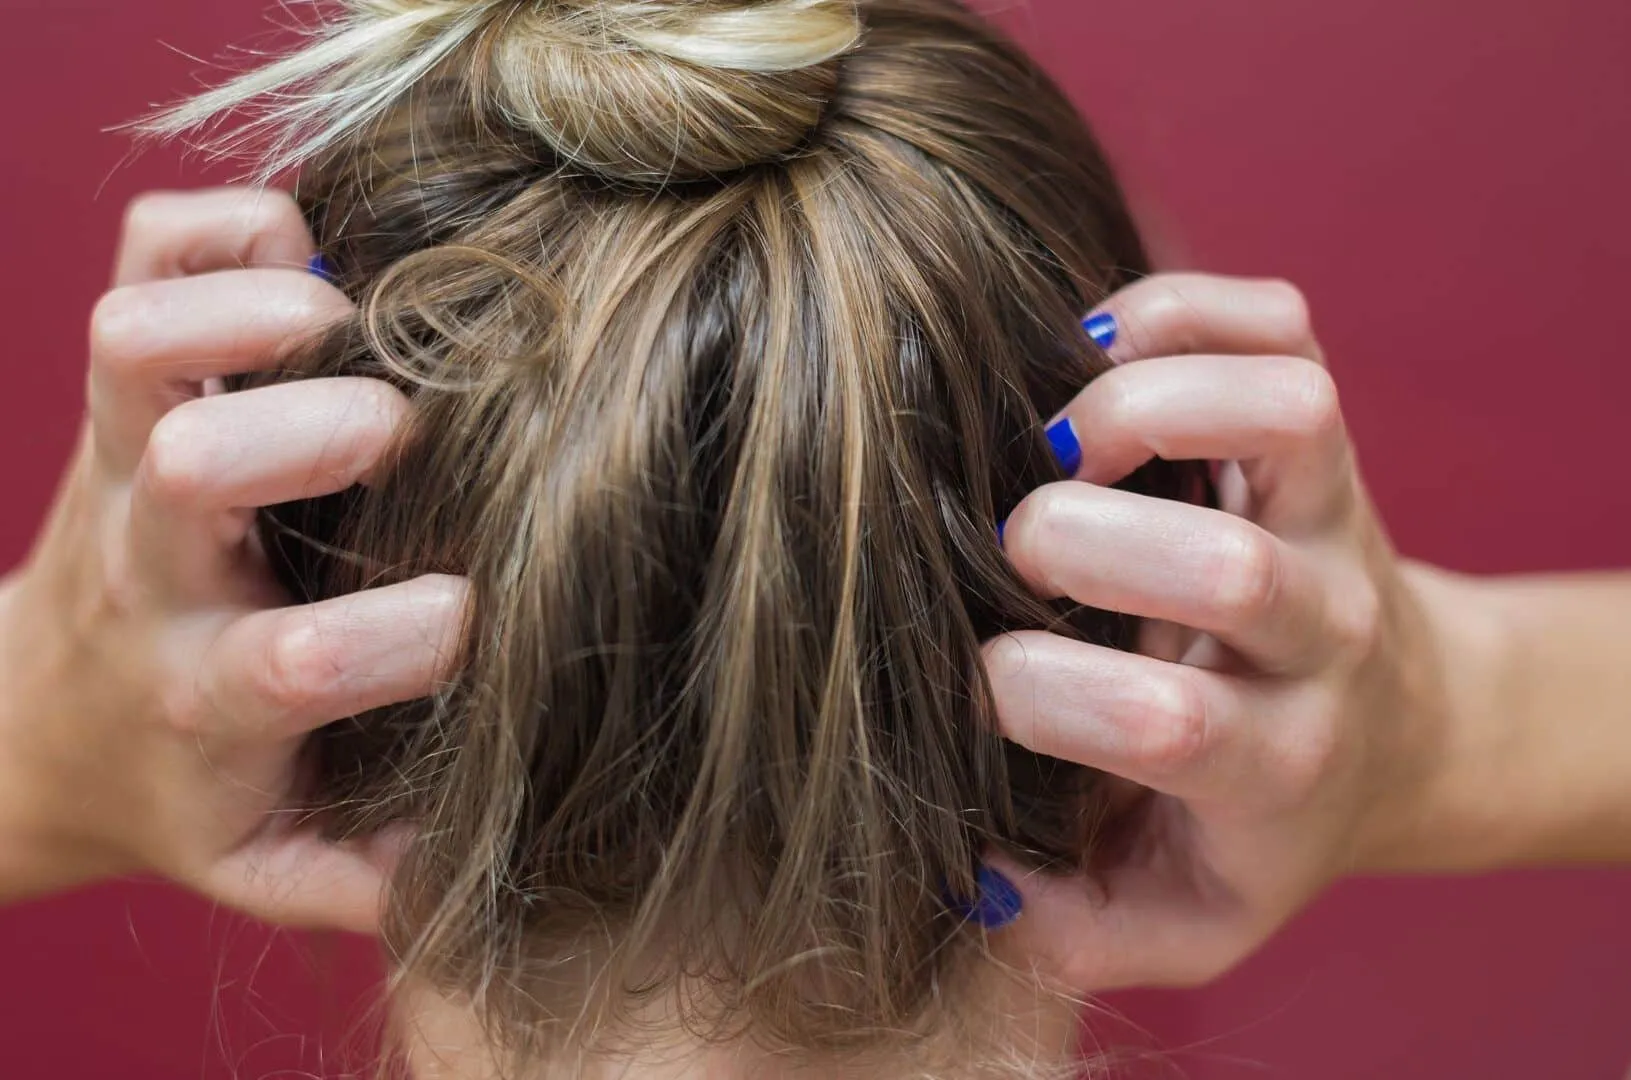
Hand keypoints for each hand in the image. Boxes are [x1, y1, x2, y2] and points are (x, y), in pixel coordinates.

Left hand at [0, 187, 463, 930]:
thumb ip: (371, 878)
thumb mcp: (267, 868)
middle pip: (196, 465)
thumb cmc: (179, 787)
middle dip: (332, 430)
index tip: (475, 617)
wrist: (32, 728)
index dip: (417, 632)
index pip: (302, 662)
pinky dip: (228, 228)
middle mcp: (153, 565)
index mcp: (207, 694)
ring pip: (139, 337)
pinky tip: (306, 266)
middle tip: (407, 442)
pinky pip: (142, 255)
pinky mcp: (114, 389)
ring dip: (262, 307)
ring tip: (349, 331)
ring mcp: (117, 460)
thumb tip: (481, 857)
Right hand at [986, 273, 1455, 988]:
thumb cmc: (1261, 818)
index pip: (1156, 721)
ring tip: (1060, 447)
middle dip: (1069, 545)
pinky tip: (1098, 362)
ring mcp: (1331, 514)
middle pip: (1225, 571)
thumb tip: (973, 874)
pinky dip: (1175, 310)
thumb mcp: (1181, 915)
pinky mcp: (1322, 433)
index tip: (980, 681)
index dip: (1026, 689)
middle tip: (1013, 553)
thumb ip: (1073, 928)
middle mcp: (1322, 631)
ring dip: (1139, 408)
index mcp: (1275, 761)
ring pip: (1283, 413)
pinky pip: (1277, 326)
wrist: (1401, 728)